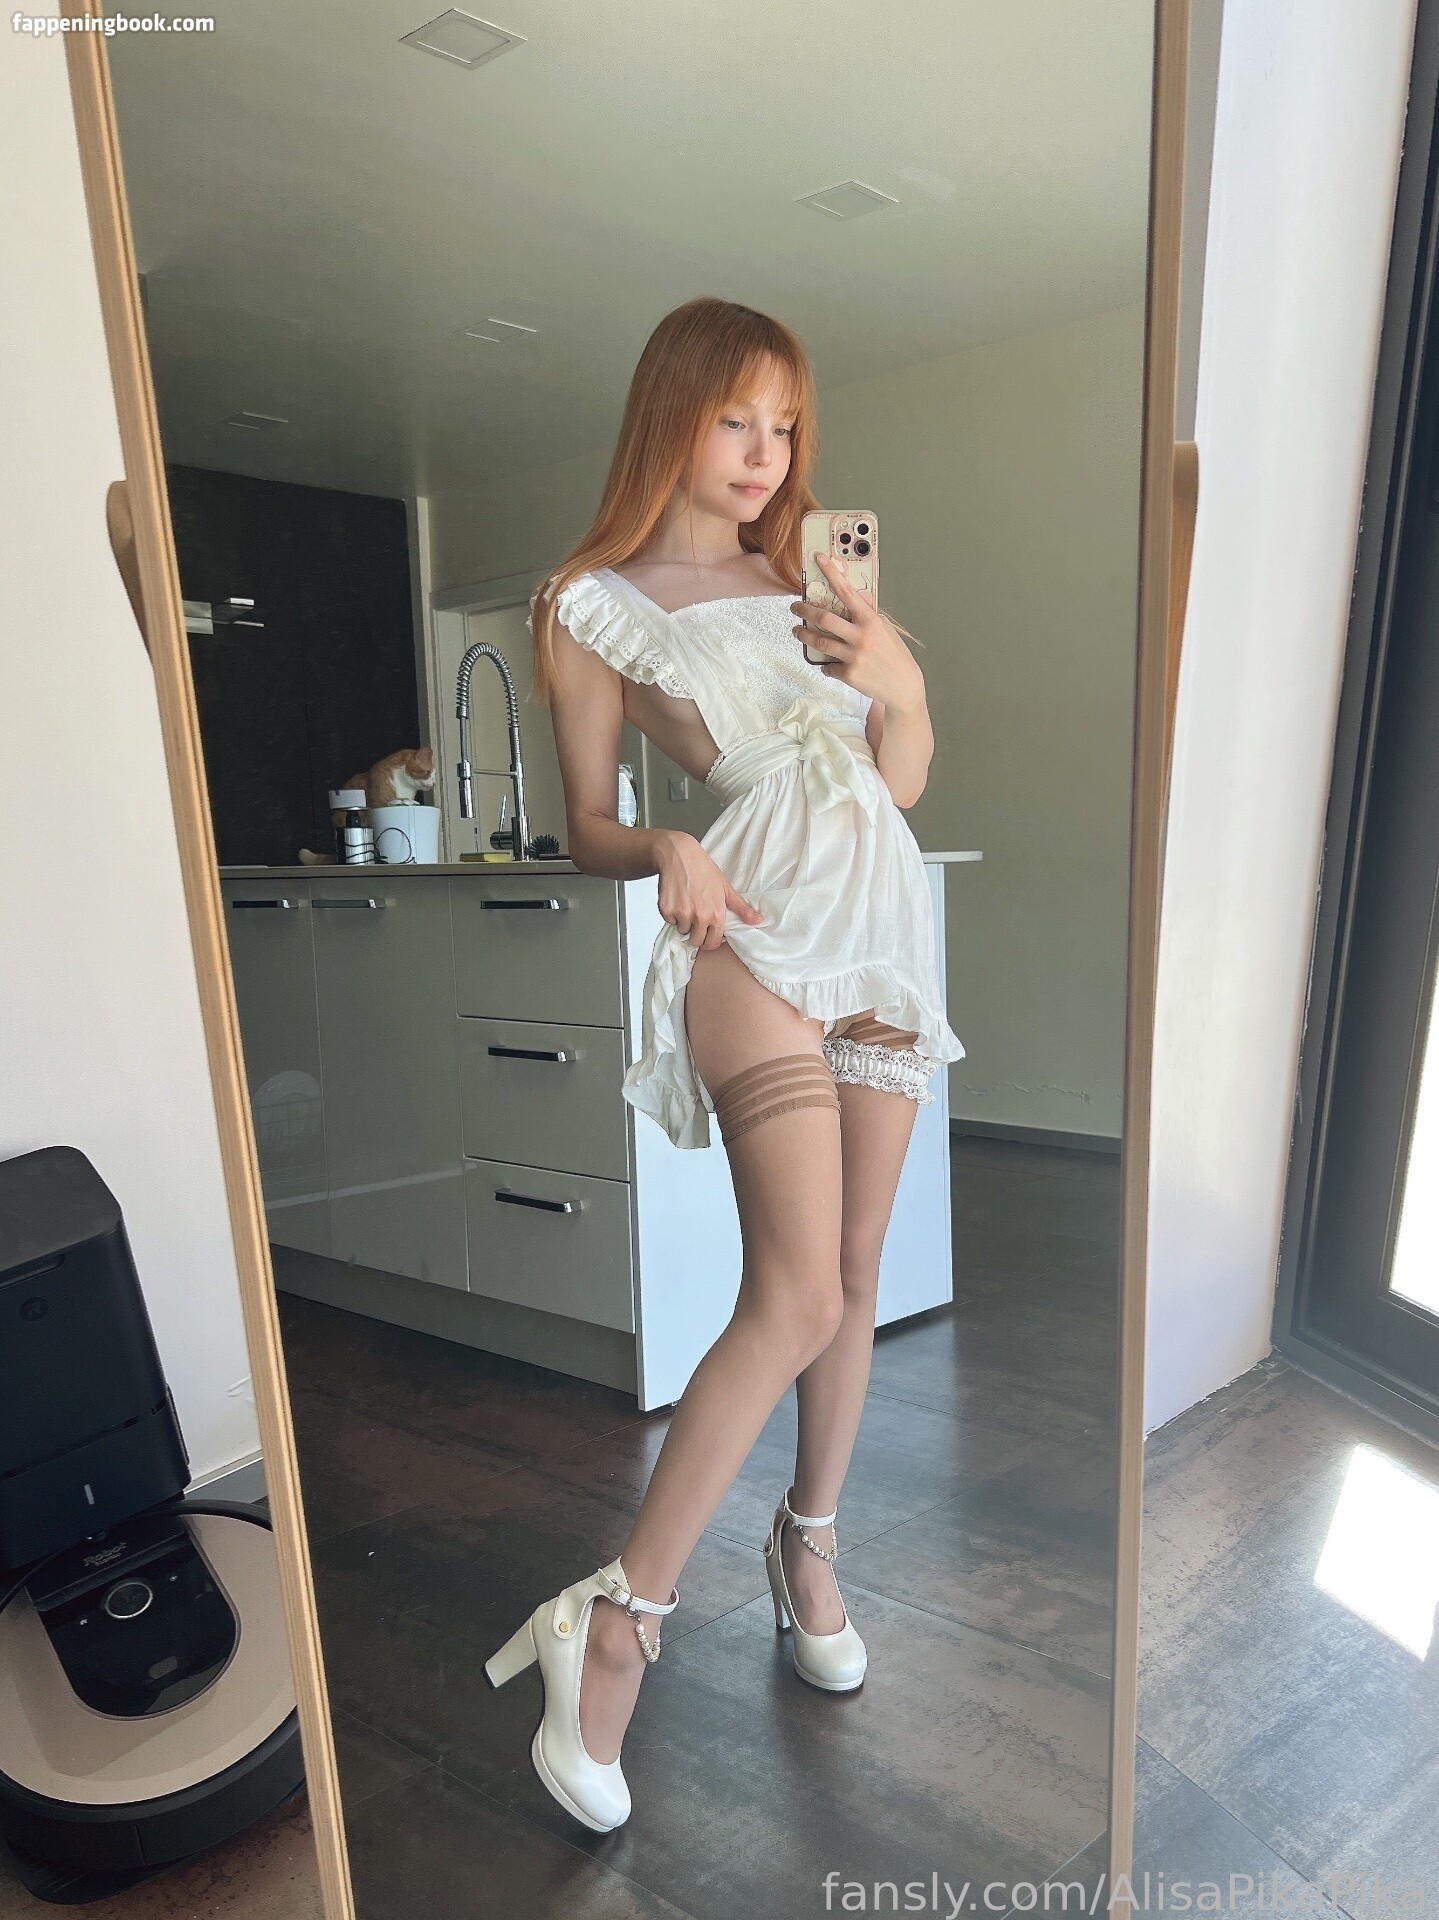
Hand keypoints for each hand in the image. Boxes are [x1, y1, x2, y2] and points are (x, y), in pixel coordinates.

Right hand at [655, 833, 762, 950]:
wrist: (679, 854)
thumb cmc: (702, 869)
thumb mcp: (726, 888)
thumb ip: (741, 908)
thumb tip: (759, 920)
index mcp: (716, 914)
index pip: (712, 943)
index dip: (710, 939)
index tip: (708, 932)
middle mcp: (699, 917)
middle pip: (696, 941)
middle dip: (696, 933)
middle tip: (696, 917)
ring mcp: (681, 914)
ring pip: (682, 930)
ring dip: (683, 922)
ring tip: (687, 903)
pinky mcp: (666, 910)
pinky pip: (669, 921)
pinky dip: (671, 913)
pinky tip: (677, 899)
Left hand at [792, 551, 926, 715]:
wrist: (903, 685)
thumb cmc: (894, 655)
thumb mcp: (885, 629)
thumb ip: (867, 616)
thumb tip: (854, 600)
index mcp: (871, 621)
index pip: (847, 592)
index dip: (832, 574)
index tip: (820, 560)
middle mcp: (861, 636)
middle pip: (823, 618)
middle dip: (804, 611)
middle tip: (795, 608)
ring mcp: (854, 656)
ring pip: (819, 641)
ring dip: (804, 635)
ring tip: (798, 631)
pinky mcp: (848, 674)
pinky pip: (828, 666)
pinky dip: (825, 665)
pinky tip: (826, 664)